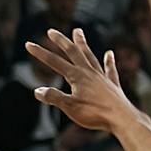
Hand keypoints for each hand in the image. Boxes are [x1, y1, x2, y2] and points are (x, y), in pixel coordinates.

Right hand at [27, 27, 147, 140]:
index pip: (54, 62)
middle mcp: (89, 73)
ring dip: (82, 44)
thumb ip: (54, 97)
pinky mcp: (113, 85)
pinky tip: (109, 54)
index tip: (28, 43)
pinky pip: (110, 70)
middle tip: (51, 31)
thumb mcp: (70, 107)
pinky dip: (109, 61)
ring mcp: (102, 77)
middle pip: (73, 52)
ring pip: (90, 56)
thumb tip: (37, 90)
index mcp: (77, 76)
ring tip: (78, 31)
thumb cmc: (95, 114)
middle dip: (61, 41)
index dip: (40, 53)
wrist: (122, 119)